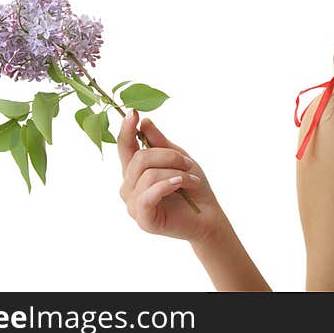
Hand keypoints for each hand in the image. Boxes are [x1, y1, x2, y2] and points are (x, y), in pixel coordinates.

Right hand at [117, 110, 222, 243]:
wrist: (208, 216)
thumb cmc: (193, 187)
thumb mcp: (179, 158)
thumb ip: (160, 142)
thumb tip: (143, 122)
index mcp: (135, 171)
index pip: (124, 147)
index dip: (126, 130)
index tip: (133, 113)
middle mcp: (129, 187)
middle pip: (139, 158)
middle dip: (169, 156)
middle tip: (189, 164)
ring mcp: (133, 204)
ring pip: (147, 175)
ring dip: (176, 173)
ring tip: (191, 179)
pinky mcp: (143, 219)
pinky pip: (148, 195)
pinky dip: (167, 185)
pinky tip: (181, 184)